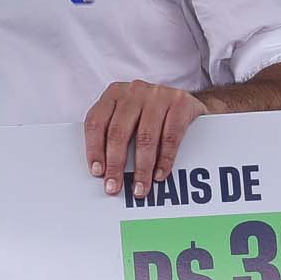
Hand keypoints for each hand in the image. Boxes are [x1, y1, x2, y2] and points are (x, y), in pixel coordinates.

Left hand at [84, 80, 206, 193]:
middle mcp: (134, 91)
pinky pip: (170, 137)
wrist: (186, 101)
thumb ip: (114, 133)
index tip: (97, 172)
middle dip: (115, 165)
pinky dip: (164, 160)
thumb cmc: (151, 113)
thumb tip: (104, 170)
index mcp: (114, 93)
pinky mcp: (180, 103)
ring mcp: (158, 95)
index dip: (94, 149)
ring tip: (140, 188)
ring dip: (141, 169)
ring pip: (145, 137)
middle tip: (114, 187)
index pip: (96, 122)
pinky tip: (160, 174)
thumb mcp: (129, 115)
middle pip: (118, 132)